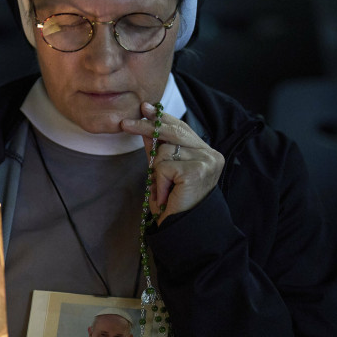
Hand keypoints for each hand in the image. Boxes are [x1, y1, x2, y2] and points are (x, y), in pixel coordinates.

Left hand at [121, 102, 224, 224]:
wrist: (181, 228)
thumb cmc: (174, 203)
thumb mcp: (162, 173)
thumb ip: (157, 150)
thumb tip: (146, 127)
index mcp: (206, 152)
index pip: (181, 128)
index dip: (163, 118)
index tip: (145, 108)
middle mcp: (211, 154)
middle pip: (173, 132)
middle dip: (147, 127)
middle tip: (125, 123)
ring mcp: (206, 161)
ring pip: (164, 151)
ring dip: (156, 173)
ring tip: (164, 190)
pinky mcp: (197, 170)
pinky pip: (164, 167)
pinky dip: (159, 183)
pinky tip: (167, 195)